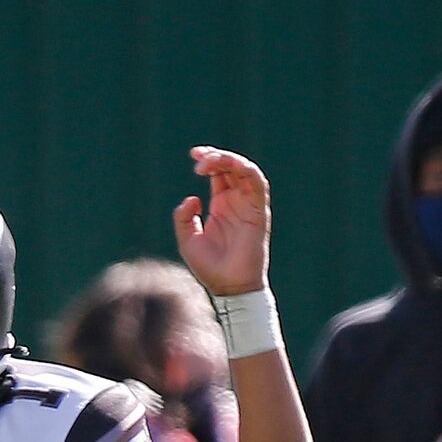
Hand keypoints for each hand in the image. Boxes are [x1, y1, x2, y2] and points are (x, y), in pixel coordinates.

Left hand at [173, 147, 269, 296]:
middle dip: (215, 156)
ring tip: (208, 163)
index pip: (218, 172)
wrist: (230, 288)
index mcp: (221, 206)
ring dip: (227, 160)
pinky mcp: (259, 211)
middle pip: (230, 166)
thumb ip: (183, 218)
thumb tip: (193, 197)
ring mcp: (248, 205)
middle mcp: (236, 202)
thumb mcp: (188, 241)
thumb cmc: (210, 269)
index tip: (194, 154)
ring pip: (243, 169)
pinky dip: (245, 169)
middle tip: (198, 159)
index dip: (208, 159)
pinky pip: (257, 182)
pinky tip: (228, 166)